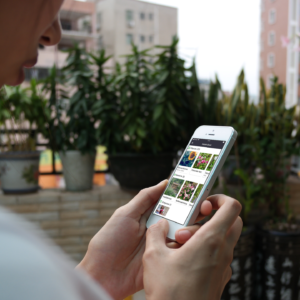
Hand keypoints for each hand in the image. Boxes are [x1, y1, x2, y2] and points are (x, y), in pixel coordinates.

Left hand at [77, 180, 211, 299]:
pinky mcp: (165, 260)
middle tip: (204, 207)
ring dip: (190, 229)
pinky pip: (181, 251)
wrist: (103, 274)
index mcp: (149, 215)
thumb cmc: (110, 241)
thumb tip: (164, 183)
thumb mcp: (125, 214)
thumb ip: (144, 198)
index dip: (183, 196)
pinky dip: (187, 246)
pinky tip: (189, 242)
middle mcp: (159, 228)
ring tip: (186, 229)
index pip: (170, 202)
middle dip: (194, 211)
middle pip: (182, 217)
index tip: (196, 190)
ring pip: (185, 233)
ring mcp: (163, 244)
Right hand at [143, 194, 242, 299]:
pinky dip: (207, 250)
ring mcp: (224, 266)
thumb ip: (156, 232)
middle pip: (233, 222)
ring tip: (181, 244)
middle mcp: (223, 251)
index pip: (232, 207)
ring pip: (224, 239)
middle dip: (214, 216)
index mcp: (211, 240)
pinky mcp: (220, 278)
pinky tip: (184, 259)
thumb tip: (160, 225)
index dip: (221, 199)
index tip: (205, 203)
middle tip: (192, 223)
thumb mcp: (154, 256)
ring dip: (207, 235)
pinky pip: (219, 255)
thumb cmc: (169, 291)